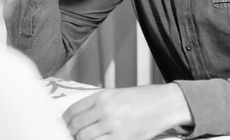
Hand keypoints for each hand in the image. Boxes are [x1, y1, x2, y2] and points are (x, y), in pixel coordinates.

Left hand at [63, 84, 192, 139]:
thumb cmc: (143, 98)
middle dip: (72, 133)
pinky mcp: (122, 139)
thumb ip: (99, 104)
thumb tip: (81, 117)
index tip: (65, 124)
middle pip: (76, 126)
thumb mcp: (117, 94)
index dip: (66, 120)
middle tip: (72, 134)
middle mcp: (105, 110)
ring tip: (83, 139)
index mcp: (102, 96)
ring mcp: (113, 126)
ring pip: (85, 138)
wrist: (164, 104)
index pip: (73, 110)